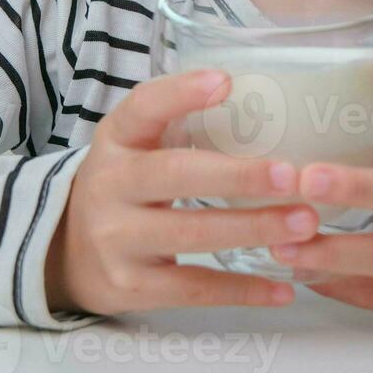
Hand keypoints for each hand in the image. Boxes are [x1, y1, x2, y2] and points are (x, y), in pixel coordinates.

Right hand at [45, 68, 321, 315]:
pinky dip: (241, 289)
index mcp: (116, 140)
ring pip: (190, 234)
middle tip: (293, 175)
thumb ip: (180, 122)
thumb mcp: (136, 145)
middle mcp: (110, 185)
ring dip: (253, 228)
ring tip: (305, 222)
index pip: (142, 108)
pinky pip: (193, 288)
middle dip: (238, 175)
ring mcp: (116, 240)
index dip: (181, 93)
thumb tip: (261, 94)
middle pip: (175, 175)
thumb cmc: (126, 185)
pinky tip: (284, 288)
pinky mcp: (131, 287)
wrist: (66, 252)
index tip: (226, 82)